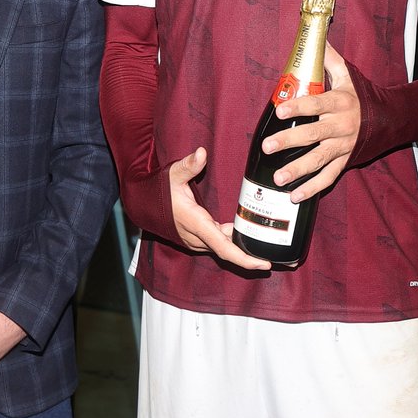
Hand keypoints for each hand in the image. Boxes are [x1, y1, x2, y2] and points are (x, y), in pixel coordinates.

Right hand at [169, 148, 271, 271]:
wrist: (142, 204)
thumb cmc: (159, 190)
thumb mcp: (172, 174)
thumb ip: (188, 165)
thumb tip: (201, 153)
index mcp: (196, 224)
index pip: (224, 248)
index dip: (245, 259)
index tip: (264, 264)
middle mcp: (197, 237)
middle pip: (228, 252)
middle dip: (251, 256)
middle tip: (275, 256)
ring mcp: (196, 241)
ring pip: (223, 247)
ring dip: (241, 247)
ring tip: (264, 243)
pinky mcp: (196, 240)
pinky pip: (218, 244)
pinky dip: (231, 241)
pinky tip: (244, 231)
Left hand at [261, 43, 361, 201]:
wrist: (392, 119)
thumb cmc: (364, 96)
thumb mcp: (350, 76)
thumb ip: (330, 60)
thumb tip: (317, 38)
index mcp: (340, 103)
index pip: (316, 105)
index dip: (298, 107)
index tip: (279, 110)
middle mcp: (341, 126)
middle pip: (312, 135)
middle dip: (288, 141)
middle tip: (268, 146)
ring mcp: (343, 147)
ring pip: (319, 160)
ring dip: (297, 170)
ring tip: (278, 178)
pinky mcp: (346, 161)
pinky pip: (328, 177)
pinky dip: (312, 188)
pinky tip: (295, 195)